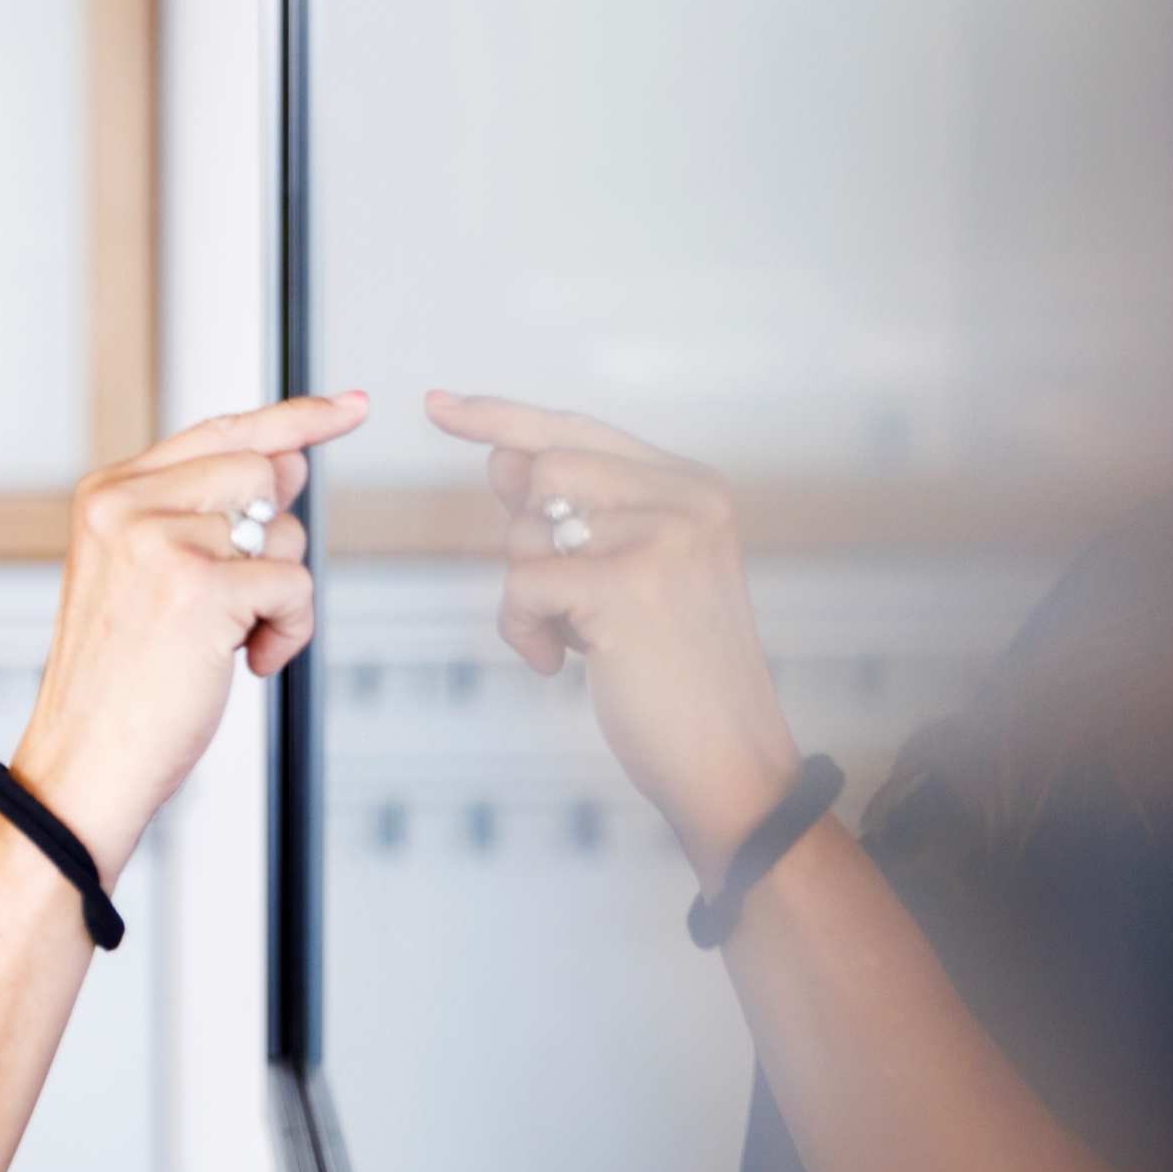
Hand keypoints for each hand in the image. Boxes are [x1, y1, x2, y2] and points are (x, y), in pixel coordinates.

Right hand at [11, 393, 370, 872]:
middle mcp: (127, 504)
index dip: (294, 417)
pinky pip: (296, 583)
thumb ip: (204, 514)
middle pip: (262, 472)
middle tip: (240, 596)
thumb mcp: (146, 576)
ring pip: (285, 530)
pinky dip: (289, 631)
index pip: (220, 432)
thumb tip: (290, 461)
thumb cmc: (118, 684)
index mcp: (109, 493)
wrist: (84, 764)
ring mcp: (162, 540)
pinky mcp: (201, 586)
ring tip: (229, 637)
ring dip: (279, 592)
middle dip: (275, 539)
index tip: (349, 407)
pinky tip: (247, 661)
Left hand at [425, 390, 799, 877]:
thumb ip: (574, 514)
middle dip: (527, 540)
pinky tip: (564, 664)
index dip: (501, 416)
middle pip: (538, 472)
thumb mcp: (626, 577)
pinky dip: (524, 629)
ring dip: (528, 596)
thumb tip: (501, 455)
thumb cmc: (675, 675)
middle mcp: (686, 498)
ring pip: (523, 531)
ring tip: (580, 639)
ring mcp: (663, 536)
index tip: (439, 406)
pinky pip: (521, 583)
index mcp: (692, 487)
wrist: (732, 765)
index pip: (576, 430)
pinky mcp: (630, 584)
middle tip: (569, 599)